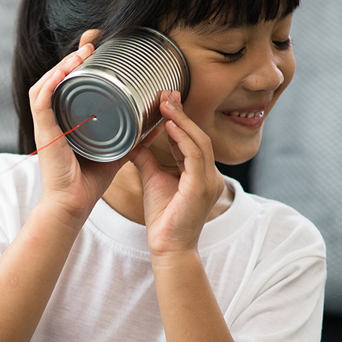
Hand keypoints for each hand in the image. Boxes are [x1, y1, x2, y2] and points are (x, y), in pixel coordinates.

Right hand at [28, 44, 131, 230]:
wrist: (74, 205)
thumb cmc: (89, 181)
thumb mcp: (117, 151)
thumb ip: (134, 137)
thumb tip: (158, 122)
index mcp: (64, 121)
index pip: (63, 85)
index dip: (74, 65)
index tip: (93, 51)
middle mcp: (52, 120)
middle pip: (53, 80)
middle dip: (70, 60)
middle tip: (90, 46)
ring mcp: (46, 126)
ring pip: (45, 85)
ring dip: (61, 66)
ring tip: (81, 54)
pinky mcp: (44, 134)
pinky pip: (42, 102)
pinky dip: (51, 84)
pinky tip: (64, 71)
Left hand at [128, 91, 223, 257]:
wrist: (168, 248)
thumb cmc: (163, 217)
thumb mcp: (153, 179)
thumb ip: (146, 158)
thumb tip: (134, 139)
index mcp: (199, 171)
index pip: (191, 138)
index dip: (179, 118)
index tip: (166, 98)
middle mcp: (208, 174)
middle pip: (198, 135)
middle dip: (182, 113)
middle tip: (166, 93)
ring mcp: (208, 181)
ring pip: (199, 142)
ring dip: (182, 121)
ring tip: (166, 103)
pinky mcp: (201, 189)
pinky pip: (195, 157)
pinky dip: (184, 140)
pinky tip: (171, 127)